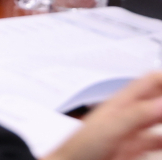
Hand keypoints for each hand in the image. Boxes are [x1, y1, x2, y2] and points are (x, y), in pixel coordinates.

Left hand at [45, 72, 161, 159]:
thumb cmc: (77, 148)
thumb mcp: (108, 128)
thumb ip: (134, 114)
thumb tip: (160, 102)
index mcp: (120, 103)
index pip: (149, 81)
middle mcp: (126, 115)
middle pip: (156, 99)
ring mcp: (129, 132)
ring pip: (156, 119)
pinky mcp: (130, 149)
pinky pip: (154, 141)